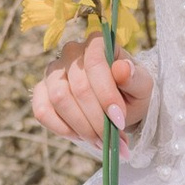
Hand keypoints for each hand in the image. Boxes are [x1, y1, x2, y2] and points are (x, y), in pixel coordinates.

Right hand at [33, 30, 151, 152]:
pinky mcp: (42, 92)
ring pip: (59, 99)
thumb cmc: (131, 91)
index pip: (95, 64)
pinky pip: (42, 111)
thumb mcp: (142, 86)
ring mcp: (53, 72)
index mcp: (97, 42)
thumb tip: (122, 68)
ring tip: (101, 142)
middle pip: (78, 87)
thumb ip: (134, 78)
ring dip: (82, 127)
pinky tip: (81, 137)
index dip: (106, 94)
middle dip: (97, 119)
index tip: (119, 119)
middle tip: (112, 139)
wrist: (118, 106)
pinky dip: (62, 129)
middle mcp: (71, 52)